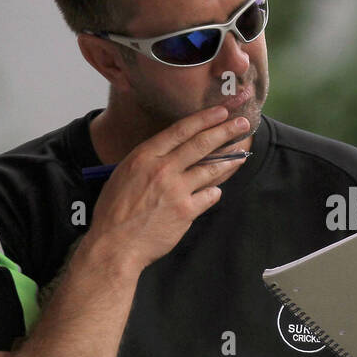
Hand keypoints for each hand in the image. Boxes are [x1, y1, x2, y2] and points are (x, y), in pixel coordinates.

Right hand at [88, 106, 249, 270]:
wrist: (115, 245)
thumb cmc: (114, 212)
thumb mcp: (123, 175)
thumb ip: (148, 162)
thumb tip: (170, 154)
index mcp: (144, 156)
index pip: (180, 130)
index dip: (204, 118)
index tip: (221, 111)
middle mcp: (162, 169)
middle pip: (201, 144)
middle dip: (225, 131)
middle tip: (242, 123)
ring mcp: (176, 190)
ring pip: (211, 169)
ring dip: (230, 160)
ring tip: (241, 154)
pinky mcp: (186, 211)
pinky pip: (210, 196)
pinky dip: (214, 192)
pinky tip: (216, 190)